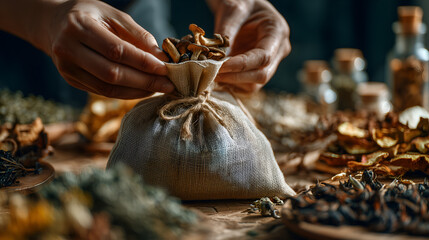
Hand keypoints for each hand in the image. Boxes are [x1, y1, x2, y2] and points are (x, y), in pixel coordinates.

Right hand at [46, 0, 172, 98]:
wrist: (55, 24)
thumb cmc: (90, 16)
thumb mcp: (113, 15)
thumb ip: (137, 34)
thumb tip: (160, 56)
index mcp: (78, 26)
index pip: (116, 50)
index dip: (142, 62)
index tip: (165, 67)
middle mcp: (67, 48)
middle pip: (111, 73)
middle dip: (144, 81)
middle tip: (168, 84)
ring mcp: (66, 68)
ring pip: (107, 88)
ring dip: (137, 91)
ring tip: (158, 88)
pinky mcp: (71, 80)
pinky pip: (102, 92)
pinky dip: (126, 93)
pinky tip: (142, 90)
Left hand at [210, 0, 290, 91]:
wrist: (243, 6)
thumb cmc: (240, 2)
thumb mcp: (232, 9)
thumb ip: (226, 30)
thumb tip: (216, 56)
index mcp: (277, 32)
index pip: (264, 57)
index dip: (241, 65)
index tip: (220, 66)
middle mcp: (278, 50)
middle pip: (262, 75)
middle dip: (235, 77)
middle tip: (211, 73)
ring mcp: (270, 62)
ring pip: (255, 84)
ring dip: (232, 83)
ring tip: (212, 74)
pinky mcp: (258, 70)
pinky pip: (247, 85)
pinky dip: (232, 84)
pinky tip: (218, 76)